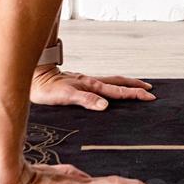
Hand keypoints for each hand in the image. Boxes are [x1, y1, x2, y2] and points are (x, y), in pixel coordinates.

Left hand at [30, 66, 155, 109]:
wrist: (34, 78)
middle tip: (150, 90)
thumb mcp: (66, 96)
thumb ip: (86, 100)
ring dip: (126, 84)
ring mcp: (86, 82)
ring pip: (112, 82)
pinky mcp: (80, 84)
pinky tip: (110, 90)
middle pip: (119, 83)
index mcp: (92, 86)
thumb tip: (105, 106)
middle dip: (135, 87)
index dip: (134, 94)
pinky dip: (112, 86)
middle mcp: (91, 82)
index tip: (149, 97)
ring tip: (136, 87)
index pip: (118, 91)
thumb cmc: (46, 89)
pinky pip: (102, 84)